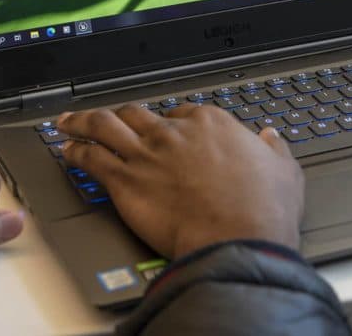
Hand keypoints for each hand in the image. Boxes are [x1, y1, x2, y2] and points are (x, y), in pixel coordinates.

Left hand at [57, 104, 303, 258]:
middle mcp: (174, 132)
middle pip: (137, 113)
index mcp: (210, 123)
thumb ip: (274, 150)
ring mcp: (146, 154)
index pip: (181, 113)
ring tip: (67, 121)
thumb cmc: (262, 210)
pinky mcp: (125, 181)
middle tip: (106, 116)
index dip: (171, 123)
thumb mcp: (284, 172)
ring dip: (82, 121)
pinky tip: (67, 151)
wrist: (237, 240)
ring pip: (104, 126)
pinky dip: (76, 151)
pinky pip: (91, 158)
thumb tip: (269, 137)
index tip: (165, 131)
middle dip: (121, 113)